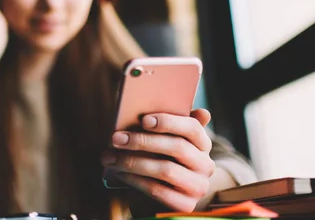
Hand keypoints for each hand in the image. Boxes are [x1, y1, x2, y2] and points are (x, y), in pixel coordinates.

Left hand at [101, 109, 215, 212]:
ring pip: (165, 170)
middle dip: (142, 141)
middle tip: (115, 138)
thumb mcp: (167, 138)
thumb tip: (191, 109)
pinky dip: (135, 180)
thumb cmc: (163, 157)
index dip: (169, 122)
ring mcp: (198, 187)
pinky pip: (157, 190)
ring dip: (133, 162)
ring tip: (109, 157)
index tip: (143, 119)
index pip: (193, 128)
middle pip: (177, 147)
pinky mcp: (185, 205)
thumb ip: (169, 123)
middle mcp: (205, 165)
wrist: (170, 191)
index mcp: (203, 143)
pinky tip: (119, 172)